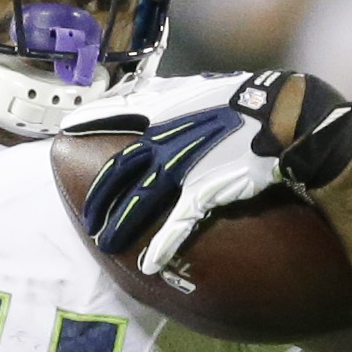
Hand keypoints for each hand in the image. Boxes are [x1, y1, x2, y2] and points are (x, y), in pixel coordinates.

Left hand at [80, 71, 351, 276]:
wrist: (287, 111)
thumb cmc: (248, 99)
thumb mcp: (204, 87)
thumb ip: (176, 94)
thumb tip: (156, 94)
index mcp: (163, 112)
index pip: (113, 117)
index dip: (88, 123)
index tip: (64, 130)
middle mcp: (164, 140)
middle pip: (116, 172)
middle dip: (97, 197)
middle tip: (88, 217)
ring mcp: (182, 167)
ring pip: (137, 202)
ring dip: (117, 225)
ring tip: (105, 244)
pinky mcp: (204, 190)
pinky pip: (176, 224)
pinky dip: (161, 247)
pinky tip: (148, 264)